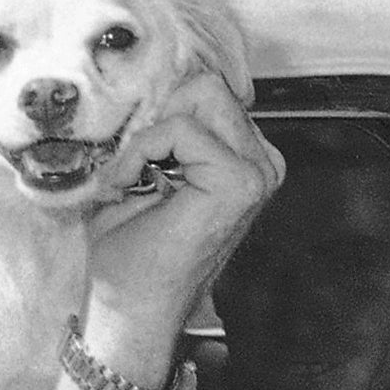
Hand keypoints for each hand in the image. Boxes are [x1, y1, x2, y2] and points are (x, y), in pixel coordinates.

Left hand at [86, 71, 283, 370]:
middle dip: (155, 120)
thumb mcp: (141, 172)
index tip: (130, 161)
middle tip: (130, 169)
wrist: (130, 305)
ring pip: (197, 98)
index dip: (157, 115)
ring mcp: (256, 170)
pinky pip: (180, 128)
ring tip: (130, 182)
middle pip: (206, 87)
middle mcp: (260, 161)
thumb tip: (147, 85)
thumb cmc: (131, 250)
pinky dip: (141, 152)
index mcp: (243, 156)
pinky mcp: (241, 180)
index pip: (205, 93)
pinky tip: (130, 188)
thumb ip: (157, 128)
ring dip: (147, 138)